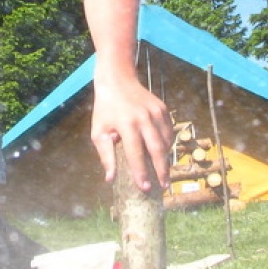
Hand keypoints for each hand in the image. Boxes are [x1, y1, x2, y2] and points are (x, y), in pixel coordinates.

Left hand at [89, 73, 174, 192]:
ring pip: (166, 141)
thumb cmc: (105, 109)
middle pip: (158, 150)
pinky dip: (168, 145)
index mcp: (127, 124)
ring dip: (166, 159)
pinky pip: (169, 131)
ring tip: (164, 173)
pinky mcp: (163, 109)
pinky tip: (164, 155)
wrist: (118, 80)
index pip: (136, 154)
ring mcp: (156, 112)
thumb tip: (111, 178)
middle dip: (162, 170)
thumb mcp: (98, 132)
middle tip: (164, 186)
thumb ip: (106, 155)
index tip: (145, 188)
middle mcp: (144, 118)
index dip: (141, 172)